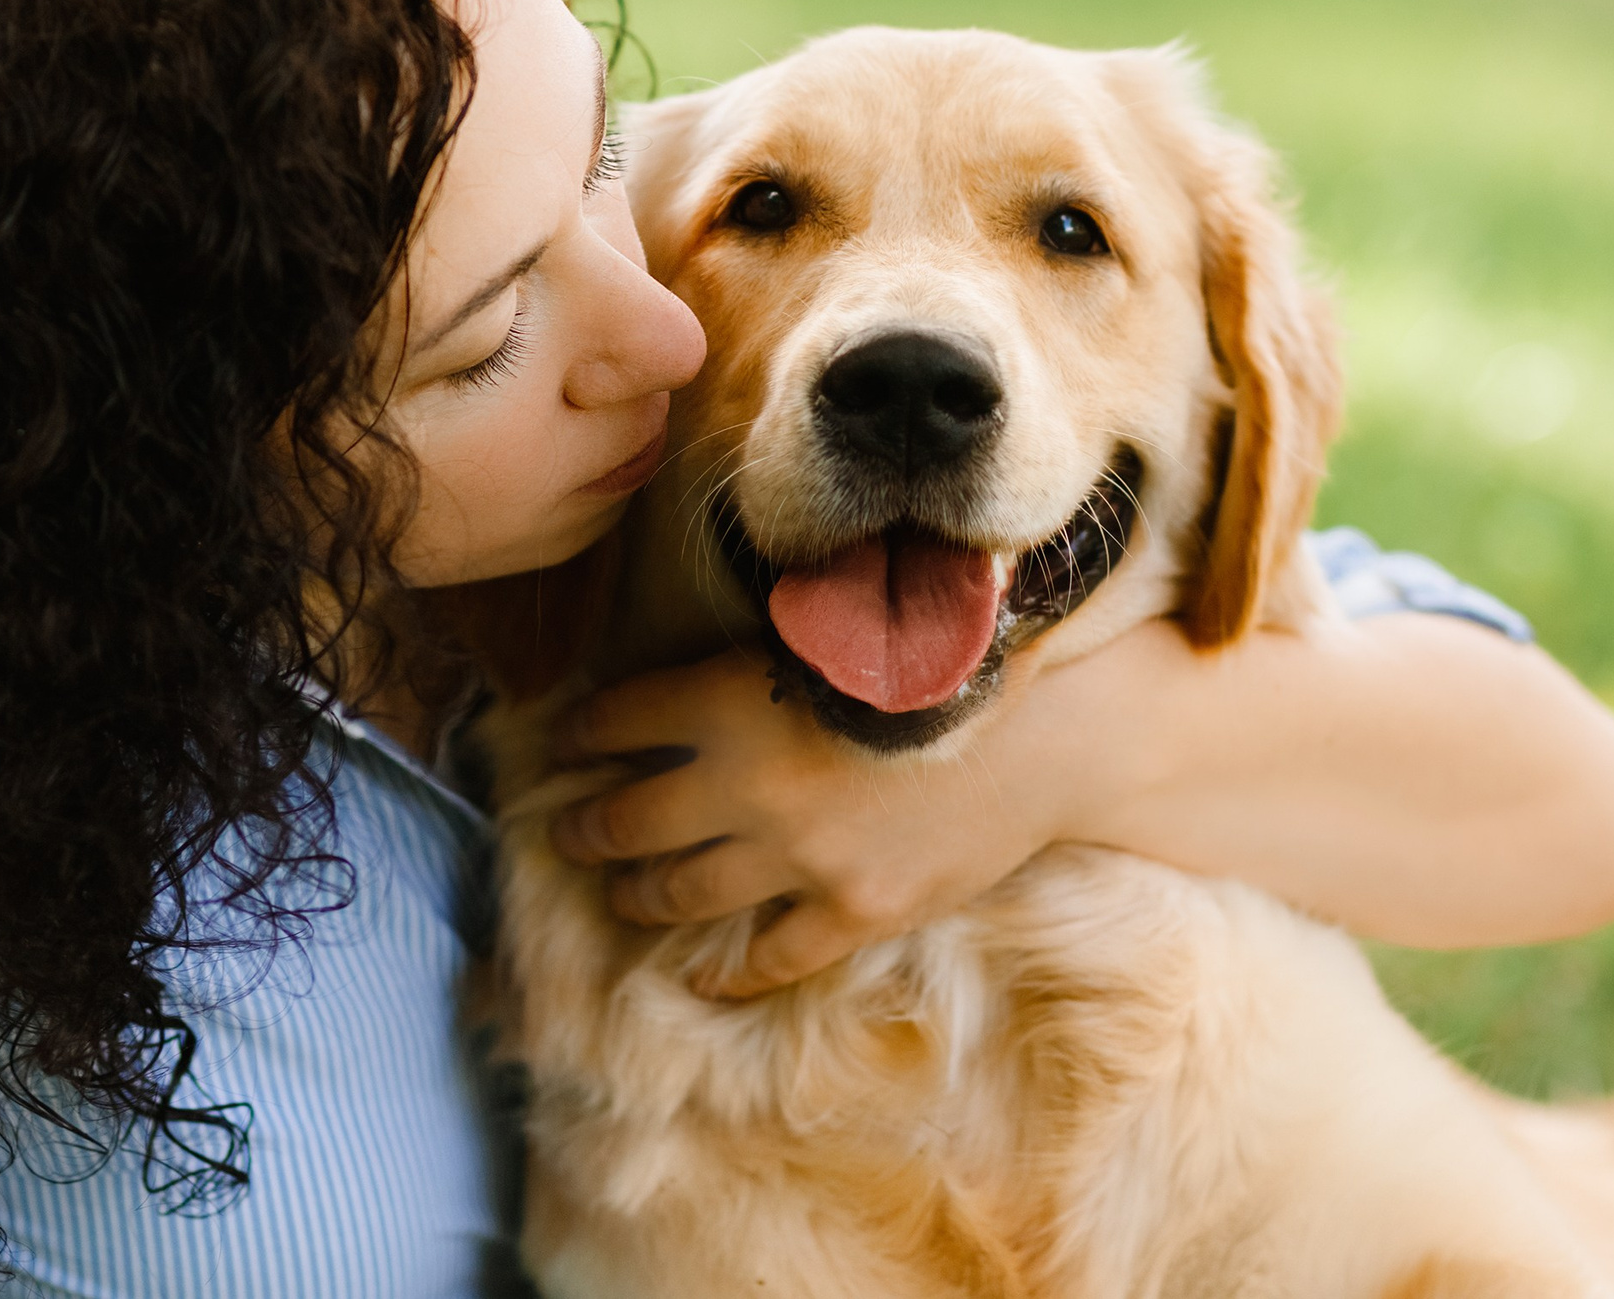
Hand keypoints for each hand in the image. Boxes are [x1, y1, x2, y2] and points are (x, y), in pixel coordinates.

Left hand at [547, 649, 1075, 997]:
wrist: (1048, 732)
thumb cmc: (937, 667)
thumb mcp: (827, 640)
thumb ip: (748, 669)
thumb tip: (674, 691)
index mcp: (732, 700)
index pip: (619, 719)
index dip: (583, 732)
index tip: (565, 741)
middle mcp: (748, 783)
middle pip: (631, 817)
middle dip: (587, 825)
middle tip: (567, 829)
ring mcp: (799, 856)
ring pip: (680, 891)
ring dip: (637, 893)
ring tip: (619, 891)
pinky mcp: (852, 911)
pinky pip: (767, 957)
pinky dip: (726, 971)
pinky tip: (701, 974)